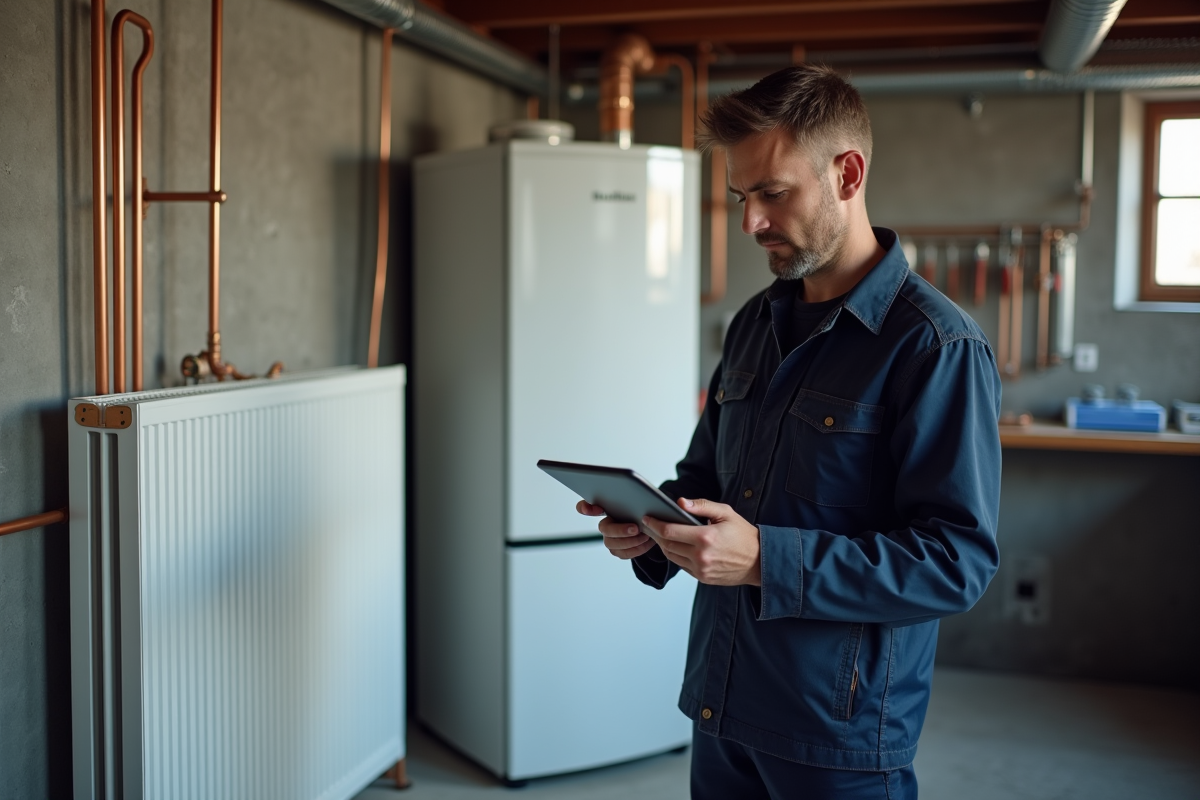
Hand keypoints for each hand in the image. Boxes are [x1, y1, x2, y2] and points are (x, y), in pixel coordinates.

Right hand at [577, 500, 656, 559]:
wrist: (653, 525)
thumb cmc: (644, 510)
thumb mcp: (640, 501)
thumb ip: (634, 498)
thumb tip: (641, 498)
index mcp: (606, 507)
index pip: (586, 506)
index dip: (585, 507)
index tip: (595, 509)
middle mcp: (605, 524)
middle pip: (604, 529)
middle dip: (620, 530)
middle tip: (635, 528)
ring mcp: (609, 539)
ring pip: (612, 543)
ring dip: (630, 541)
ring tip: (646, 536)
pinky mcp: (617, 550)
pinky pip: (623, 553)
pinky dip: (637, 549)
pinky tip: (647, 542)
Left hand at [641, 498, 760, 585]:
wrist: (759, 562)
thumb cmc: (743, 535)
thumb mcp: (726, 513)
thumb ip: (701, 506)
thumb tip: (680, 502)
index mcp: (705, 537)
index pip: (670, 531)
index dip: (654, 524)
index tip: (647, 518)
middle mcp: (701, 556)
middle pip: (667, 545)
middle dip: (655, 534)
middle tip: (649, 525)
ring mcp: (701, 569)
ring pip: (671, 556)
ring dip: (663, 545)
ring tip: (660, 535)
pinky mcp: (702, 578)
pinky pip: (682, 565)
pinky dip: (676, 555)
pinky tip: (675, 546)